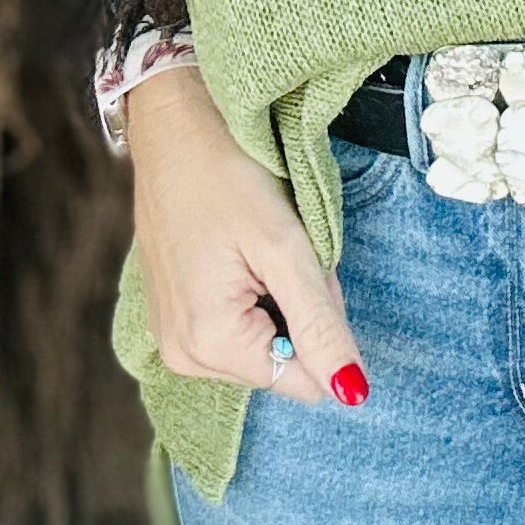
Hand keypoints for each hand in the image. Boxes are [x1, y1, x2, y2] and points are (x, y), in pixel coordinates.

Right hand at [123, 65, 368, 407]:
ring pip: (261, 344)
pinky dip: (251, 296)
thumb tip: (353, 395)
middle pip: (281, 362)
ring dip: (276, 301)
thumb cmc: (225, 175)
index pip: (303, 380)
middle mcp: (183, 356)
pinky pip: (233, 329)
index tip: (302, 269)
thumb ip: (320, 324)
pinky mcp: (172, 318)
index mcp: (210, 345)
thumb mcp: (285, 246)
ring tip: (256, 247)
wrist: (171, 129)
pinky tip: (236, 253)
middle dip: (298, 311)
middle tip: (280, 251)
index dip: (321, 323)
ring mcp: (173, 339)